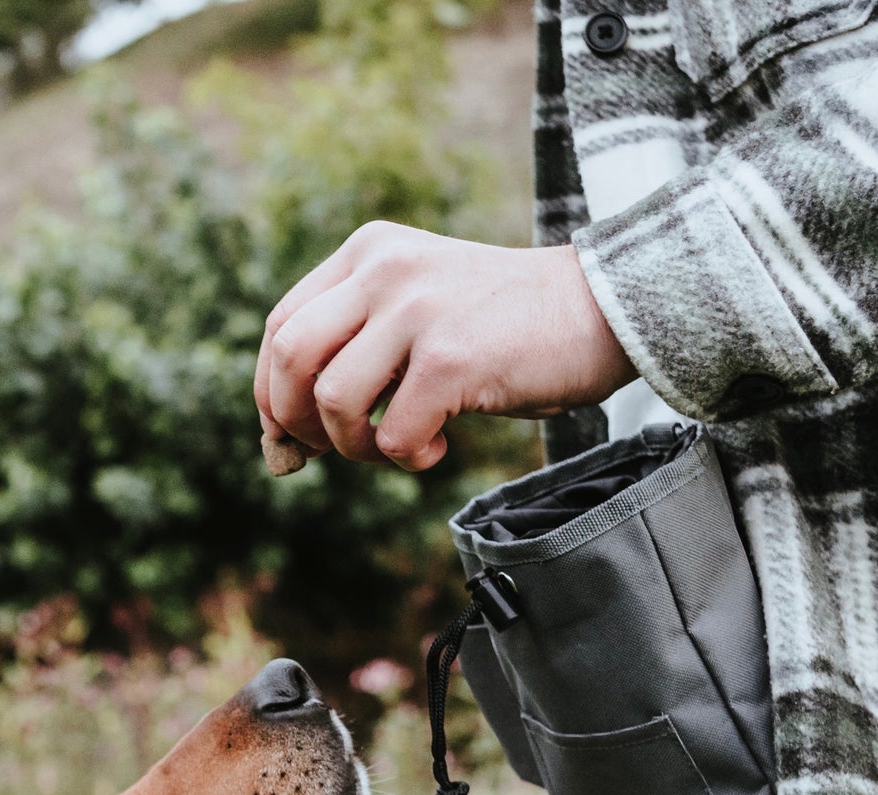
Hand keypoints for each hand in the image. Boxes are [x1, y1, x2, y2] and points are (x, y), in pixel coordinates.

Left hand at [255, 224, 636, 471]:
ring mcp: (418, 310)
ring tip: (397, 446)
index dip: (272, 392)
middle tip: (329, 451)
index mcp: (369, 253)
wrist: (605, 309)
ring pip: (332, 400)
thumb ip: (353, 357)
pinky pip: (391, 433)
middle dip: (295, 422)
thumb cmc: (506, 329)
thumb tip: (278, 449)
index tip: (291, 436)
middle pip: (290, 358)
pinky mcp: (453, 356)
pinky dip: (405, 457)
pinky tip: (436, 447)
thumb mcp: (417, 317)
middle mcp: (386, 270)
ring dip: (354, 446)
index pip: (281, 325)